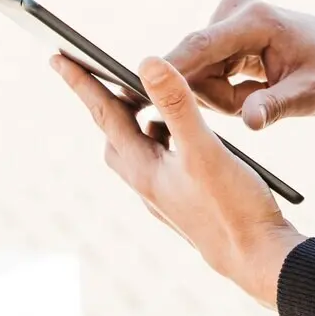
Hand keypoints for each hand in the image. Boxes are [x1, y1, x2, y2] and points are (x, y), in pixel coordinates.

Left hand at [52, 53, 304, 308]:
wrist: (257, 259)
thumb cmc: (234, 207)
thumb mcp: (205, 149)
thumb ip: (177, 105)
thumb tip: (147, 61)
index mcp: (144, 170)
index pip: (105, 116)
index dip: (82, 83)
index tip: (56, 56)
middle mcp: (147, 185)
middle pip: (114, 137)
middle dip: (106, 104)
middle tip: (98, 75)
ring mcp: (166, 198)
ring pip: (139, 153)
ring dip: (138, 125)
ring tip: (146, 102)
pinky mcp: (186, 204)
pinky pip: (161, 165)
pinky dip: (163, 143)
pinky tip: (184, 140)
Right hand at [164, 0, 314, 129]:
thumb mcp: (312, 95)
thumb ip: (278, 106)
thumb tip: (249, 122)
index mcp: (256, 20)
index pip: (201, 46)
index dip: (170, 70)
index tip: (143, 91)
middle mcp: (233, 11)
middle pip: (194, 65)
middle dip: (218, 96)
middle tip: (258, 105)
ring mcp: (225, 20)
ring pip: (197, 73)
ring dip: (223, 96)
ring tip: (262, 95)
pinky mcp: (220, 34)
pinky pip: (204, 72)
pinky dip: (225, 90)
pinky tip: (253, 88)